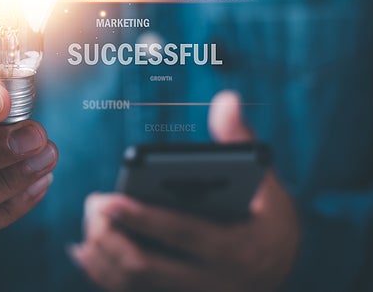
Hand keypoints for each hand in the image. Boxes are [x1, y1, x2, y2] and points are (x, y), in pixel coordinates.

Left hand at [71, 90, 298, 291]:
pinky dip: (104, 273)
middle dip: (111, 235)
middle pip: (148, 266)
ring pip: (134, 284)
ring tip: (89, 222)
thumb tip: (227, 99)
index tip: (109, 200)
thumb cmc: (269, 215)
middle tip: (93, 205)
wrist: (287, 266)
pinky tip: (85, 250)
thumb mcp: (267, 181)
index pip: (185, 235)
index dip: (144, 218)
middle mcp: (215, 283)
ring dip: (103, 254)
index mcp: (239, 249)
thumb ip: (241, 141)